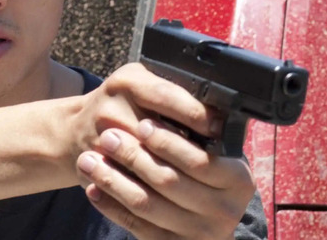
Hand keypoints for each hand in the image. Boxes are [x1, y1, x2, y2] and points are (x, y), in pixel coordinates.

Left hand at [74, 64, 254, 238]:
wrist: (205, 211)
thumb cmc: (199, 163)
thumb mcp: (211, 146)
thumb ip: (196, 129)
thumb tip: (175, 100)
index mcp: (238, 179)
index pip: (200, 160)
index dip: (168, 142)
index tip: (142, 124)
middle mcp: (225, 211)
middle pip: (169, 181)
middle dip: (133, 156)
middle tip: (107, 137)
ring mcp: (200, 233)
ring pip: (146, 204)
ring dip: (112, 180)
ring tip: (88, 160)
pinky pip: (136, 227)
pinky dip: (111, 206)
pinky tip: (92, 189)